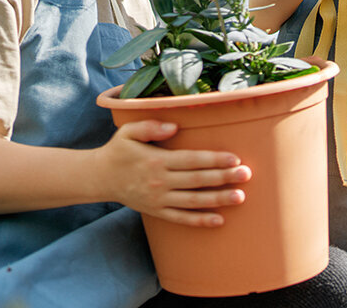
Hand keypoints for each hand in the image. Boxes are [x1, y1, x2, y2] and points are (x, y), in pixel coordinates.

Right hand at [94, 120, 251, 226]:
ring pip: (194, 201)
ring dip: (218, 199)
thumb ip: (150, 125)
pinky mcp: (157, 211)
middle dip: (224, 177)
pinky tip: (219, 219)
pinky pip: (181, 218)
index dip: (214, 159)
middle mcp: (160, 181)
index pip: (191, 160)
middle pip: (198, 181)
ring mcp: (159, 199)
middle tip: (247, 174)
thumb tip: (175, 126)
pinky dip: (200, 220)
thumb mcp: (128, 131)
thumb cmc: (118, 151)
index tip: (234, 158)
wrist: (99, 178)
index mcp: (156, 160)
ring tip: (240, 197)